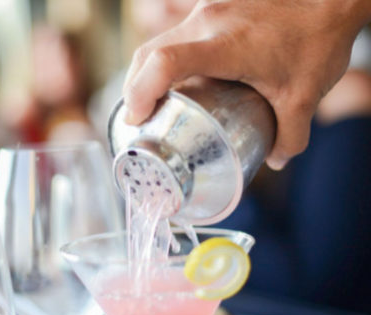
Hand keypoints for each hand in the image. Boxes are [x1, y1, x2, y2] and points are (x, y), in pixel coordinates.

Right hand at [123, 0, 369, 168]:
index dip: (140, 91)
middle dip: (135, 88)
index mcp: (225, 44)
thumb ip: (290, 136)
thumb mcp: (304, 96)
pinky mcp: (215, 6)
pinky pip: (179, 34)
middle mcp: (209, 20)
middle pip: (149, 52)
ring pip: (160, 40)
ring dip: (148, 72)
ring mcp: (209, 8)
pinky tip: (181, 79)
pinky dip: (168, 59)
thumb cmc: (318, 36)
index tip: (136, 118)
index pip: (165, 61)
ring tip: (153, 103)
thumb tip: (275, 159)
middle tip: (138, 120)